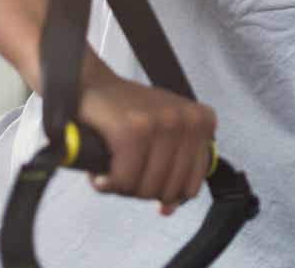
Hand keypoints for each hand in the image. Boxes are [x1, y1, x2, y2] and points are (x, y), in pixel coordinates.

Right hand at [78, 67, 216, 215]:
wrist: (90, 85)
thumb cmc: (127, 113)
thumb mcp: (166, 134)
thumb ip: (175, 168)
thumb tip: (169, 209)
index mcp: (203, 122)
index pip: (192, 184)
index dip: (165, 193)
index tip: (145, 184)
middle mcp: (188, 120)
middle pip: (168, 189)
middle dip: (140, 191)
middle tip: (123, 175)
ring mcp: (163, 123)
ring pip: (146, 187)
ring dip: (121, 188)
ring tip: (112, 170)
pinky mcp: (134, 129)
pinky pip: (124, 180)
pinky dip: (106, 184)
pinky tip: (99, 174)